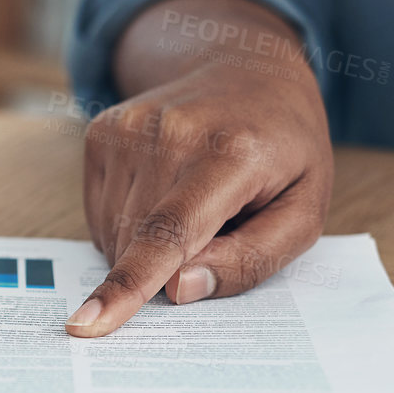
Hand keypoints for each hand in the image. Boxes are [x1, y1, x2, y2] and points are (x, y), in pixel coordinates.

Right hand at [69, 0, 332, 337]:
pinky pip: (100, 213)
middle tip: (215, 230)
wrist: (245, 68)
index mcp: (232, 153)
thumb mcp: (304, 210)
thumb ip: (252, 259)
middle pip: (138, 243)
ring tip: (192, 204)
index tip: (89, 324)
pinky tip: (162, 194)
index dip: (130, 284)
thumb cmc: (283, 149)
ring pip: (113, 233)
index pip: (170, 232)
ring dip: (145, 246)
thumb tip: (179, 289)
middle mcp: (170, 132)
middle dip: (166, 267)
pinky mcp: (101, 132)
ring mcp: (127, 128)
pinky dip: (127, 224)